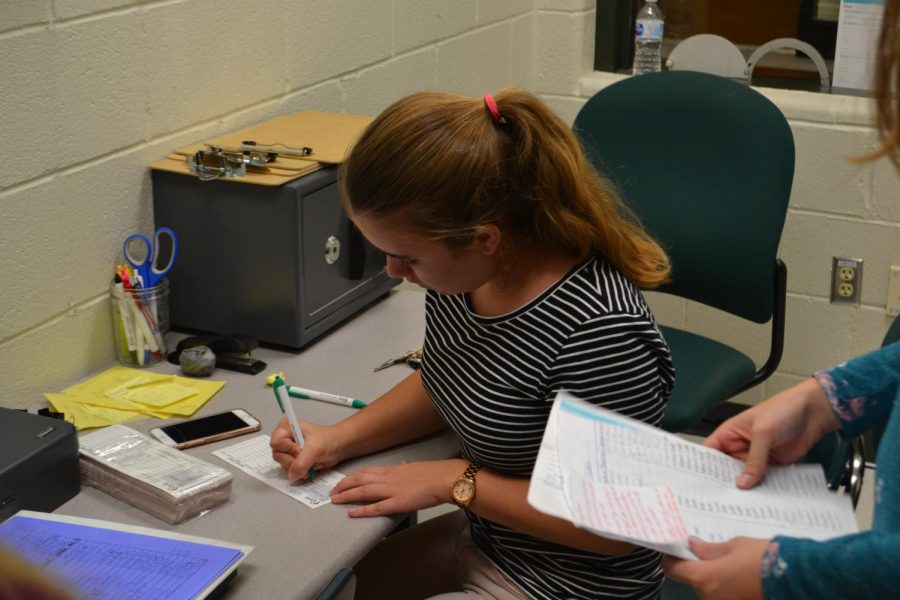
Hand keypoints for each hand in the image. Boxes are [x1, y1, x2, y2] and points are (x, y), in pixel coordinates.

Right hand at [270, 417, 341, 481]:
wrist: (339, 447)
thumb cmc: (329, 439)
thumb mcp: (315, 448)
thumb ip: (302, 462)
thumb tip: (292, 474)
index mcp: (286, 428)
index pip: (276, 443)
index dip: (288, 449)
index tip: (300, 449)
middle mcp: (285, 439)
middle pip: (278, 456)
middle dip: (294, 460)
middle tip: (307, 456)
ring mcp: (288, 451)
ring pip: (284, 465)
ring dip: (299, 468)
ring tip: (311, 461)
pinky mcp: (293, 461)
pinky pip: (291, 472)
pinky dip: (301, 472)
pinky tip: (310, 466)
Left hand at [330, 459, 466, 516]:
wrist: (445, 478)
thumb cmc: (433, 473)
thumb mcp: (415, 467)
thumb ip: (405, 467)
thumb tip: (401, 465)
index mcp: (393, 470)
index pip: (366, 471)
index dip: (351, 477)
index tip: (342, 481)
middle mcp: (389, 478)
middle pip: (360, 479)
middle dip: (343, 485)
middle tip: (332, 492)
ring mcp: (392, 490)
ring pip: (364, 491)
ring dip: (347, 495)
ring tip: (335, 500)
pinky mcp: (398, 502)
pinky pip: (376, 507)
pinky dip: (362, 510)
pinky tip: (352, 513)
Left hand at [663, 537, 768, 599]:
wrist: (796, 578)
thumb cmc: (765, 559)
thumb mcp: (734, 546)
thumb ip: (709, 549)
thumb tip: (693, 546)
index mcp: (705, 578)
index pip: (673, 570)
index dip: (672, 559)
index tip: (675, 551)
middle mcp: (710, 597)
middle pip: (693, 581)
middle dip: (699, 568)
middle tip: (710, 554)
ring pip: (710, 590)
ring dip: (715, 579)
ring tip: (731, 566)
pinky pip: (724, 596)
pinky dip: (728, 588)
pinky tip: (740, 577)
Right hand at [704, 377, 839, 487]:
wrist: (814, 413)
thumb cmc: (784, 409)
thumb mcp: (764, 433)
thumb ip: (754, 459)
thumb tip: (743, 482)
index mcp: (730, 433)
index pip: (710, 451)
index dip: (703, 465)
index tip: (701, 482)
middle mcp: (740, 446)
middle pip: (726, 468)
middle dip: (725, 481)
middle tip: (722, 498)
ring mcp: (756, 457)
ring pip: (745, 477)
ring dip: (746, 488)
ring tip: (742, 502)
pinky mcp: (772, 465)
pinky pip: (763, 480)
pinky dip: (763, 488)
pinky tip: (762, 497)